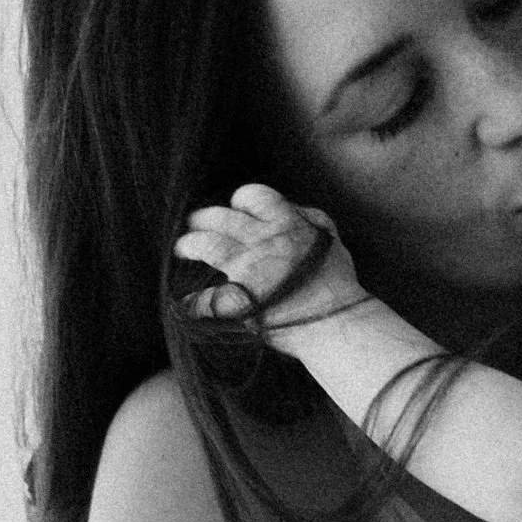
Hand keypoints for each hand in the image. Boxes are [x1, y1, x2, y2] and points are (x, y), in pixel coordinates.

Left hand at [174, 184, 362, 338]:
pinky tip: (188, 303)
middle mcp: (263, 241)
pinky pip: (205, 299)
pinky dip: (194, 302)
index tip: (235, 210)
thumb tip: (291, 207)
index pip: (253, 195)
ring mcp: (249, 270)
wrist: (337, 325)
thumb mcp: (330, 239)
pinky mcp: (239, 302)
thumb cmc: (337, 284)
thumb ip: (310, 218)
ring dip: (189, 245)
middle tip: (196, 224)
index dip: (240, 201)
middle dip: (204, 219)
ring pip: (206, 244)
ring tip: (184, 248)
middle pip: (221, 217)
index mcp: (287, 223)